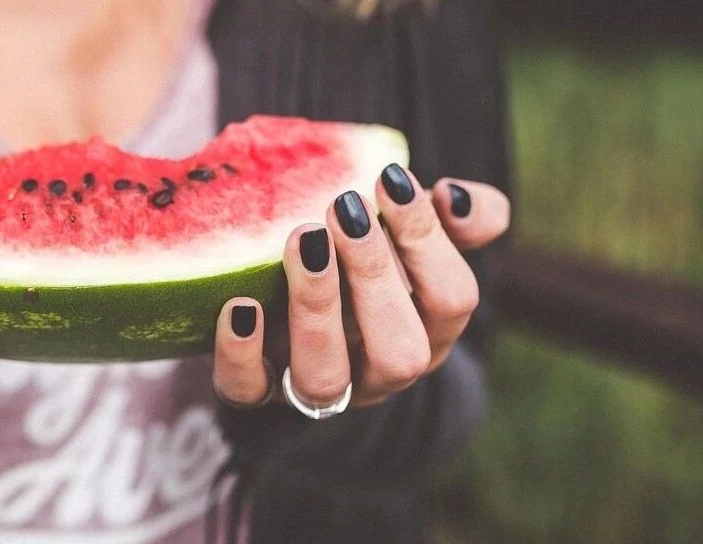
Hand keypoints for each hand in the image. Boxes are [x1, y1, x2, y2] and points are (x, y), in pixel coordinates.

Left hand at [213, 166, 509, 408]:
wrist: (291, 299)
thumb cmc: (366, 257)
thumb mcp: (414, 233)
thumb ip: (462, 214)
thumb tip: (454, 197)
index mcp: (427, 331)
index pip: (452, 300)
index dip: (427, 242)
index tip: (389, 180)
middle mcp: (378, 371)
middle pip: (399, 353)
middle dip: (375, 276)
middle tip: (344, 209)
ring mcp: (317, 388)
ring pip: (325, 379)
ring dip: (316, 309)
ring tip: (303, 241)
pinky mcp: (254, 390)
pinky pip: (246, 391)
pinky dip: (241, 353)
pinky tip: (240, 304)